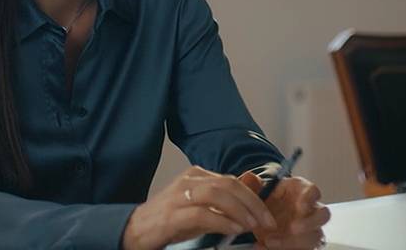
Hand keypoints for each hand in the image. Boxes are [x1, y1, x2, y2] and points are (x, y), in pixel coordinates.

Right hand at [121, 165, 278, 249]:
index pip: (233, 181)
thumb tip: (254, 183)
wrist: (137, 230)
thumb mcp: (202, 206)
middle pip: (228, 184)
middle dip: (253, 203)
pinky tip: (234, 229)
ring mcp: (179, 196)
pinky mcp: (173, 214)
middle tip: (267, 222)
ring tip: (253, 225)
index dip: (255, 197)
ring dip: (240, 210)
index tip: (268, 216)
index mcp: (197, 175)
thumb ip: (225, 197)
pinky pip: (202, 214)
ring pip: (217, 194)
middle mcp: (189, 181)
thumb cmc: (172, 220)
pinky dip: (221, 220)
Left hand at [236, 171, 330, 249]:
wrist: (262, 220)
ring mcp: (309, 230)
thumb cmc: (267, 202)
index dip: (309, 198)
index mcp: (300, 192)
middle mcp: (309, 211)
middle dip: (310, 222)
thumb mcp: (258, 193)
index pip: (313, 191)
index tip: (300, 206)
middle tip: (293, 228)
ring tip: (270, 242)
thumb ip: (253, 186)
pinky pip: (301, 249)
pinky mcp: (303, 245)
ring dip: (294, 242)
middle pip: (323, 215)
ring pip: (314, 237)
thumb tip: (249, 177)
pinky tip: (263, 247)